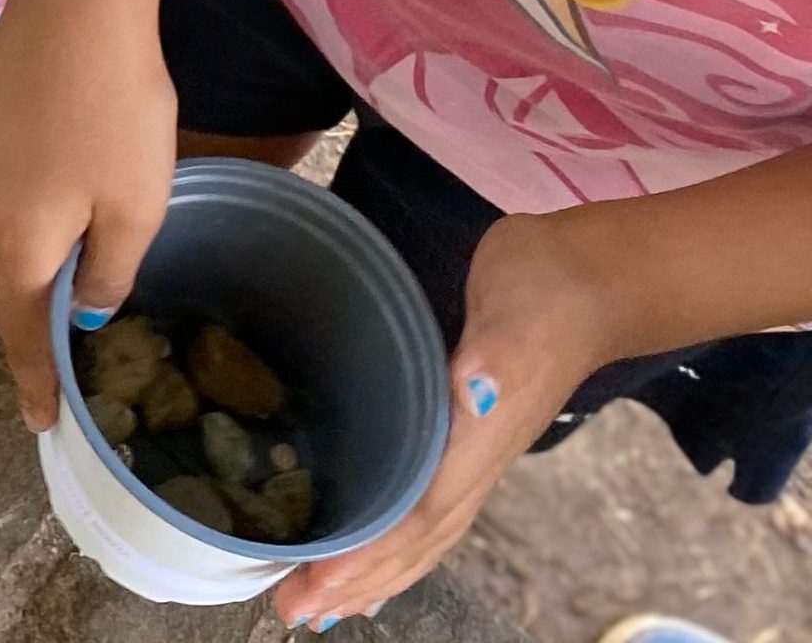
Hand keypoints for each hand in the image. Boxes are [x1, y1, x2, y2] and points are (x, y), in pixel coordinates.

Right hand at [0, 0, 177, 427]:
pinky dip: (12, 233)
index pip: (20, 332)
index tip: (41, 426)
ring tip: (46, 307)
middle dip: (19, 336)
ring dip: (15, 280)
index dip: (34, 382)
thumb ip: (110, 268)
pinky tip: (40, 225)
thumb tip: (83, 303)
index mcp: (16, 243)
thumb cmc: (115, 107)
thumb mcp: (136, 204)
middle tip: (45, 379)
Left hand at [272, 214, 608, 627]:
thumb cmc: (548, 287)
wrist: (589, 275)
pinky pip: (425, 501)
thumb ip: (497, 358)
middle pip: (414, 541)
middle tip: (294, 610)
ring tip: (323, 601)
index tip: (316, 584)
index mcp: (479, 439)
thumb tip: (476, 391)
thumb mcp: (515, 312)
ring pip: (420, 532)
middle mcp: (475, 459)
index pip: (418, 516)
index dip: (369, 555)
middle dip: (357, 580)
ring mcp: (473, 448)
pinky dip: (396, 535)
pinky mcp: (464, 426)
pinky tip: (373, 542)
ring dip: (373, 570)